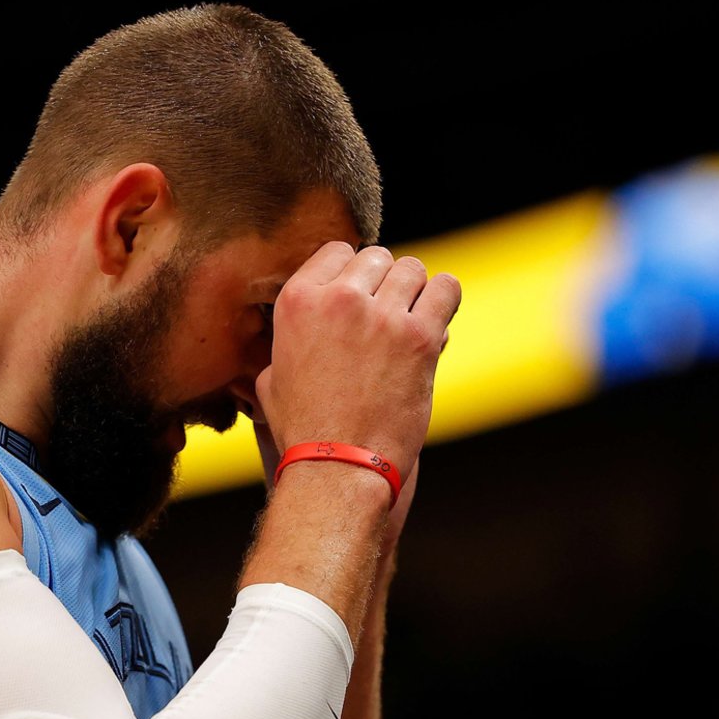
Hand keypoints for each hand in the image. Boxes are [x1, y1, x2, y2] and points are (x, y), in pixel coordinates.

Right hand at [254, 243, 459, 480]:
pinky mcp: (420, 337)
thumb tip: (300, 329)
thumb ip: (287, 340)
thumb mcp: (272, 377)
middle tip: (384, 317)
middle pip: (377, 258)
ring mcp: (382, 316)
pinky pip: (447, 289)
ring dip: (414, 292)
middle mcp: (339, 299)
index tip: (359, 298)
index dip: (351, 274)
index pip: (337, 252)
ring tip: (410, 321)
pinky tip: (437, 318)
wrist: (338, 467)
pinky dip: (444, 299)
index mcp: (298, 301)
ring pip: (412, 269)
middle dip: (383, 283)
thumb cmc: (304, 429)